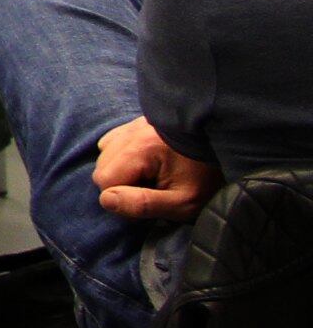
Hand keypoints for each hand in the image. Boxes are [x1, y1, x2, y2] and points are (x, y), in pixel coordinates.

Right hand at [95, 118, 219, 225]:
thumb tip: (107, 200)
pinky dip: (121, 156)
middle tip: (151, 190)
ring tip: (148, 176)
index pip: (104, 181)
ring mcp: (131, 125)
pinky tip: (142, 163)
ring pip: (104, 155)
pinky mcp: (135, 123)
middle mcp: (129, 133)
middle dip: (120, 185)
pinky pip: (111, 142)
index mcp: (140, 149)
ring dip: (120, 171)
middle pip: (101, 168)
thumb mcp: (182, 202)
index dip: (124, 198)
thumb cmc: (205, 175)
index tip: (151, 200)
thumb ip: (143, 204)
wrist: (225, 144)